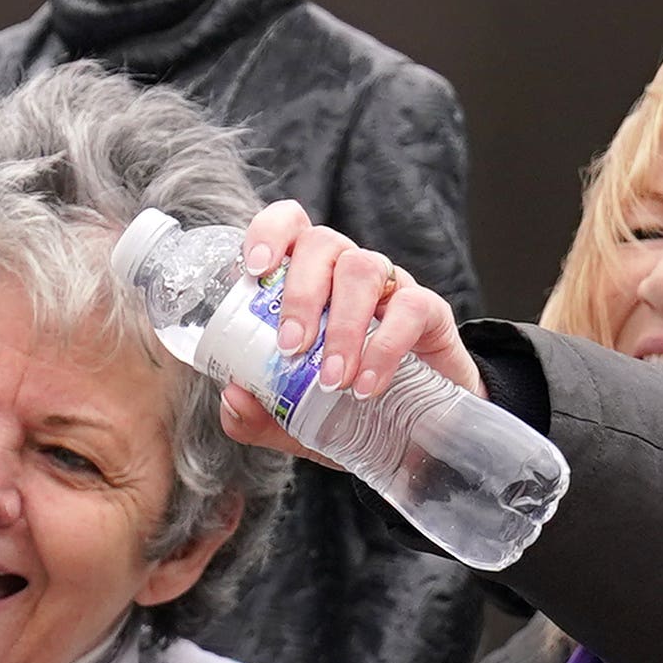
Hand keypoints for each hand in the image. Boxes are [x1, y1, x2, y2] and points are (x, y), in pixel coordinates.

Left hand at [207, 201, 474, 457]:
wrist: (415, 436)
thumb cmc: (347, 408)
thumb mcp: (295, 418)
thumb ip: (258, 414)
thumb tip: (232, 396)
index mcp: (309, 278)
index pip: (289, 226)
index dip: (269, 233)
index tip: (255, 271)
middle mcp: (346, 270)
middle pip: (322, 243)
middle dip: (300, 294)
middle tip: (291, 348)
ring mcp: (390, 286)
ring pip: (363, 268)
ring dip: (342, 324)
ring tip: (331, 379)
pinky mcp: (429, 311)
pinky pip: (410, 308)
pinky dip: (385, 347)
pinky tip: (366, 386)